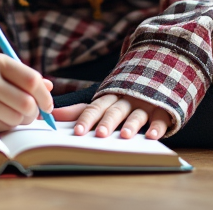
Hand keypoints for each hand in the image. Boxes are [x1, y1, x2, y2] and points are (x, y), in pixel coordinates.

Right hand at [0, 54, 53, 131]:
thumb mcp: (5, 70)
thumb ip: (27, 78)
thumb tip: (49, 88)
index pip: (32, 80)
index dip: (45, 97)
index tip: (48, 106)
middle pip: (27, 104)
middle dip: (34, 113)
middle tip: (31, 113)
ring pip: (16, 119)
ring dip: (20, 121)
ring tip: (11, 113)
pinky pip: (1, 128)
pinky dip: (5, 126)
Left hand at [53, 93, 173, 139]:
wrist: (153, 76)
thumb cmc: (121, 98)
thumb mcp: (100, 102)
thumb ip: (77, 111)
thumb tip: (51, 116)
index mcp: (109, 99)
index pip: (95, 108)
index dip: (87, 119)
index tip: (78, 132)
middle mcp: (125, 101)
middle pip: (115, 111)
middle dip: (107, 122)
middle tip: (100, 134)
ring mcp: (144, 104)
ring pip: (137, 114)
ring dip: (131, 124)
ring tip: (125, 135)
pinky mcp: (162, 110)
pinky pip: (160, 119)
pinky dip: (157, 127)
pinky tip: (152, 136)